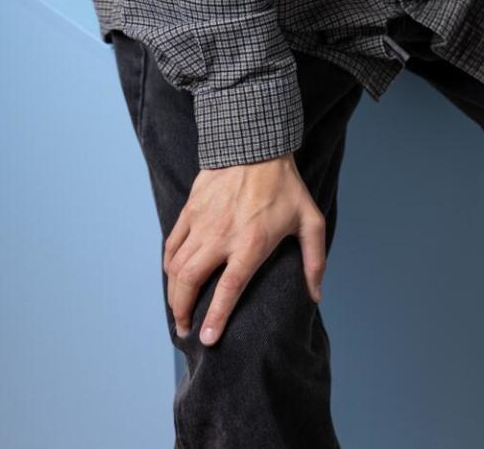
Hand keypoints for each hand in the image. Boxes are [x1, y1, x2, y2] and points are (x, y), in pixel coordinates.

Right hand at [162, 151, 326, 345]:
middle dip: (182, 312)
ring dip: (173, 294)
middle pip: (190, 281)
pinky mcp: (190, 209)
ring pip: (176, 266)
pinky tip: (173, 277)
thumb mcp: (310, 220)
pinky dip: (169, 266)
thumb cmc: (285, 185)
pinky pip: (172, 244)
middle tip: (184, 330)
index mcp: (250, 243)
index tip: (207, 340)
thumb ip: (314, 260)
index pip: (228, 289)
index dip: (216, 318)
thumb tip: (315, 296)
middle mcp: (221, 236)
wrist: (255, 143)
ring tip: (178, 311)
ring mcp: (202, 222)